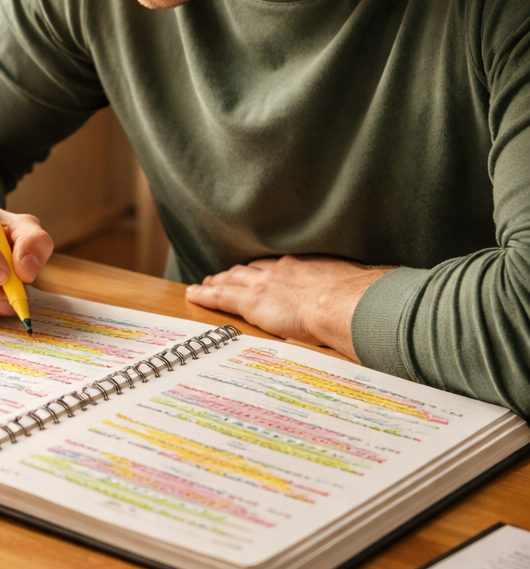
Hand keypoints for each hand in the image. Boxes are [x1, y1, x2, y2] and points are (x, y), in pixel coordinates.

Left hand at [184, 255, 393, 358]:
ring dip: (218, 281)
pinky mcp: (253, 301)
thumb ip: (355, 291)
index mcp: (307, 265)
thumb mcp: (359, 287)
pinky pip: (221, 296)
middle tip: (223, 275)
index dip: (265, 269)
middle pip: (251, 269)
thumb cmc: (361, 298)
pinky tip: (195, 294)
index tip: (259, 272)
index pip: (280, 266)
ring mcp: (265, 284)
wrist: (346, 303)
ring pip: (233, 280)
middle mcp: (281, 269)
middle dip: (237, 272)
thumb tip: (374, 296)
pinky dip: (206, 294)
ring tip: (206, 284)